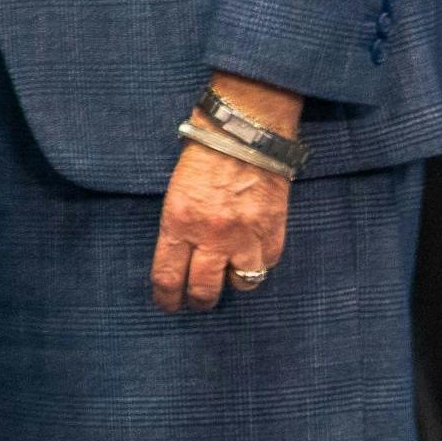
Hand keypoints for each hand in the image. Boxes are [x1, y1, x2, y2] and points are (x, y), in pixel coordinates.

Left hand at [151, 73, 297, 312]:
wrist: (244, 135)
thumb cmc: (203, 158)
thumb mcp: (176, 193)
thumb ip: (179, 228)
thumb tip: (180, 258)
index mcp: (178, 223)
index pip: (168, 276)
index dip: (167, 298)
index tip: (168, 305)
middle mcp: (211, 236)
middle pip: (204, 289)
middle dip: (198, 301)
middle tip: (196, 302)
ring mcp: (246, 237)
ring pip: (241, 284)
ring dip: (233, 282)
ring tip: (228, 274)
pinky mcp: (273, 232)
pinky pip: (267, 264)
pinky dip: (258, 263)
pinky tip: (251, 253)